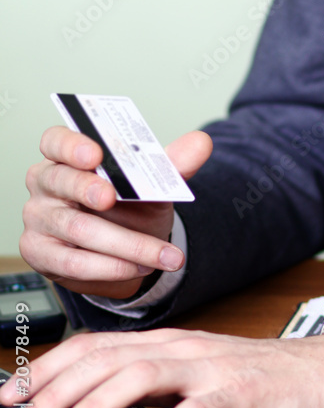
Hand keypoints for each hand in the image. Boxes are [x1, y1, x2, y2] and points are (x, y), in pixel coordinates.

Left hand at [0, 328, 323, 407]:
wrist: (320, 373)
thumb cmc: (259, 379)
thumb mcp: (197, 374)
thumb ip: (156, 383)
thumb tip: (100, 407)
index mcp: (169, 343)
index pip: (97, 345)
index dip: (52, 367)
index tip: (14, 394)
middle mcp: (183, 348)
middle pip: (109, 358)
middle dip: (58, 389)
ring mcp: (209, 368)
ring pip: (141, 376)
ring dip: (94, 406)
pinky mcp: (237, 393)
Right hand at [21, 127, 212, 298]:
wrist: (126, 248)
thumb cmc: (129, 204)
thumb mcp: (152, 182)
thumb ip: (173, 163)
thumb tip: (201, 143)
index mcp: (68, 154)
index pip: (56, 140)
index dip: (72, 145)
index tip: (96, 153)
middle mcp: (46, 182)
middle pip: (60, 180)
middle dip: (89, 189)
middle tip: (112, 197)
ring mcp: (39, 218)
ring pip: (76, 228)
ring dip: (123, 242)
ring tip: (161, 253)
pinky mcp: (40, 253)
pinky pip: (72, 262)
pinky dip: (110, 267)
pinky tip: (138, 267)